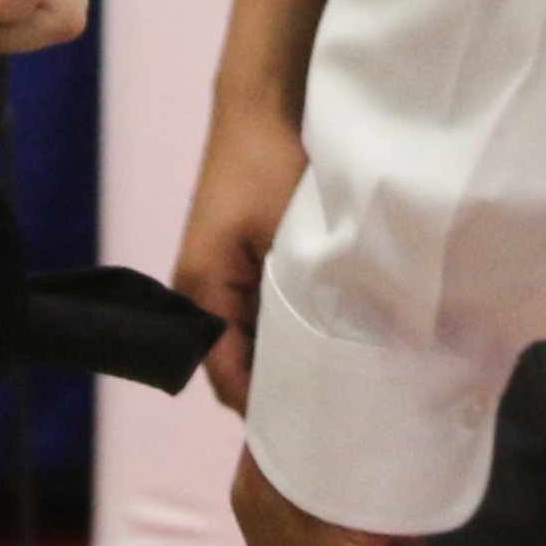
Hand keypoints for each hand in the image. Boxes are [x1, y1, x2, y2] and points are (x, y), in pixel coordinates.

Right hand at [173, 94, 308, 413]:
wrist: (260, 111)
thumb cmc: (270, 170)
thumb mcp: (294, 240)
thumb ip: (308, 300)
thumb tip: (348, 357)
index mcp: (200, 294)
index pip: (227, 380)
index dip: (266, 411)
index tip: (315, 435)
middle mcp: (198, 297)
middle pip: (235, 369)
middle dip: (277, 394)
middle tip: (334, 419)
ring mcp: (214, 283)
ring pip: (248, 346)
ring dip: (283, 362)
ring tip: (337, 388)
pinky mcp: (233, 268)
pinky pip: (255, 320)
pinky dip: (284, 335)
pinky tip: (328, 344)